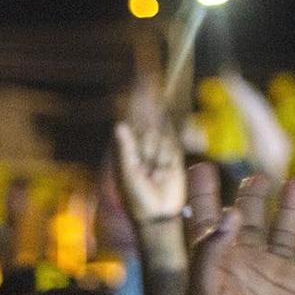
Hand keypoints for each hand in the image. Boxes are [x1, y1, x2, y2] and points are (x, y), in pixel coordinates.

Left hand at [113, 89, 187, 224]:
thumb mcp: (128, 173)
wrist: (158, 214)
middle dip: (149, 134)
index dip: (136, 100)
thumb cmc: (137, 197)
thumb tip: (119, 125)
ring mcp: (159, 148)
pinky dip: (170, 137)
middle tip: (149, 162)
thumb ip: (126, 149)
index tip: (140, 79)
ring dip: (158, 154)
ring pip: (161, 136)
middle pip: (148, 124)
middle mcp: (143, 145)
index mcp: (128, 147)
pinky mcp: (174, 155)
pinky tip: (166, 140)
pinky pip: (173, 140)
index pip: (133, 119)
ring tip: (155, 175)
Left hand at [181, 163, 294, 294]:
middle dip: (252, 196)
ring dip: (289, 207)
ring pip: (285, 231)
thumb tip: (232, 212)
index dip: (204, 195)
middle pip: (250, 220)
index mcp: (213, 267)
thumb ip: (211, 251)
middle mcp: (245, 267)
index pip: (207, 222)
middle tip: (257, 177)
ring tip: (293, 182)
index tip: (201, 166)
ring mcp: (276, 277)